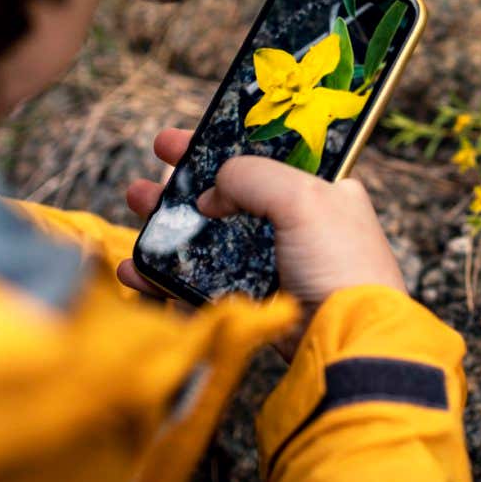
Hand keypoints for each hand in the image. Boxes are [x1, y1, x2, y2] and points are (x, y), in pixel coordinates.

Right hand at [117, 128, 406, 353]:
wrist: (346, 338)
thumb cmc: (339, 263)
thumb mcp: (302, 198)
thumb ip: (252, 177)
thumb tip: (212, 194)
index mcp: (321, 190)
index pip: (263, 156)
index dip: (219, 146)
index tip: (177, 143)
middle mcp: (297, 223)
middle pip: (226, 195)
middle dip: (182, 182)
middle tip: (150, 171)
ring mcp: (273, 264)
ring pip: (207, 238)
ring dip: (168, 224)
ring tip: (134, 206)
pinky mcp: (254, 301)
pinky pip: (200, 282)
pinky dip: (166, 275)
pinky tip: (137, 268)